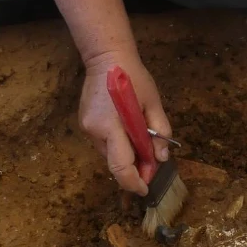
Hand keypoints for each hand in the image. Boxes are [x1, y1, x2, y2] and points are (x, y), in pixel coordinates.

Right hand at [79, 49, 171, 194]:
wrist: (107, 58)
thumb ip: (159, 131)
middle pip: (114, 163)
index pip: (120, 165)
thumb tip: (161, 158)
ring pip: (108, 155)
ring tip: (141, 144)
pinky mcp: (84, 124)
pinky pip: (103, 144)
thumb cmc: (134, 78)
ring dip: (125, 157)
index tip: (146, 189)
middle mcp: (95, 131)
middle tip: (150, 166)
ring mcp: (86, 128)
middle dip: (133, 171)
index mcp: (111, 126)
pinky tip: (128, 134)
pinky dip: (117, 146)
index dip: (134, 182)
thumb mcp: (153, 103)